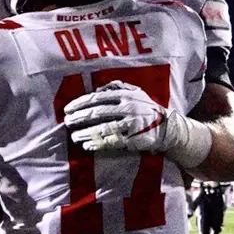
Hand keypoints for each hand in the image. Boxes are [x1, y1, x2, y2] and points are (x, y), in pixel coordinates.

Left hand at [63, 81, 214, 168]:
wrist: (166, 126)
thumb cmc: (146, 108)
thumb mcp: (135, 92)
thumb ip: (116, 87)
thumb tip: (96, 89)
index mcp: (126, 95)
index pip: (97, 98)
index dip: (80, 103)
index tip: (68, 109)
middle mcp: (128, 108)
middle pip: (97, 113)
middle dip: (79, 118)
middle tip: (67, 122)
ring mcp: (131, 124)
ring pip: (103, 128)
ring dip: (86, 133)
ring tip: (74, 137)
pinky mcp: (134, 139)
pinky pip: (112, 142)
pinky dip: (98, 144)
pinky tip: (88, 146)